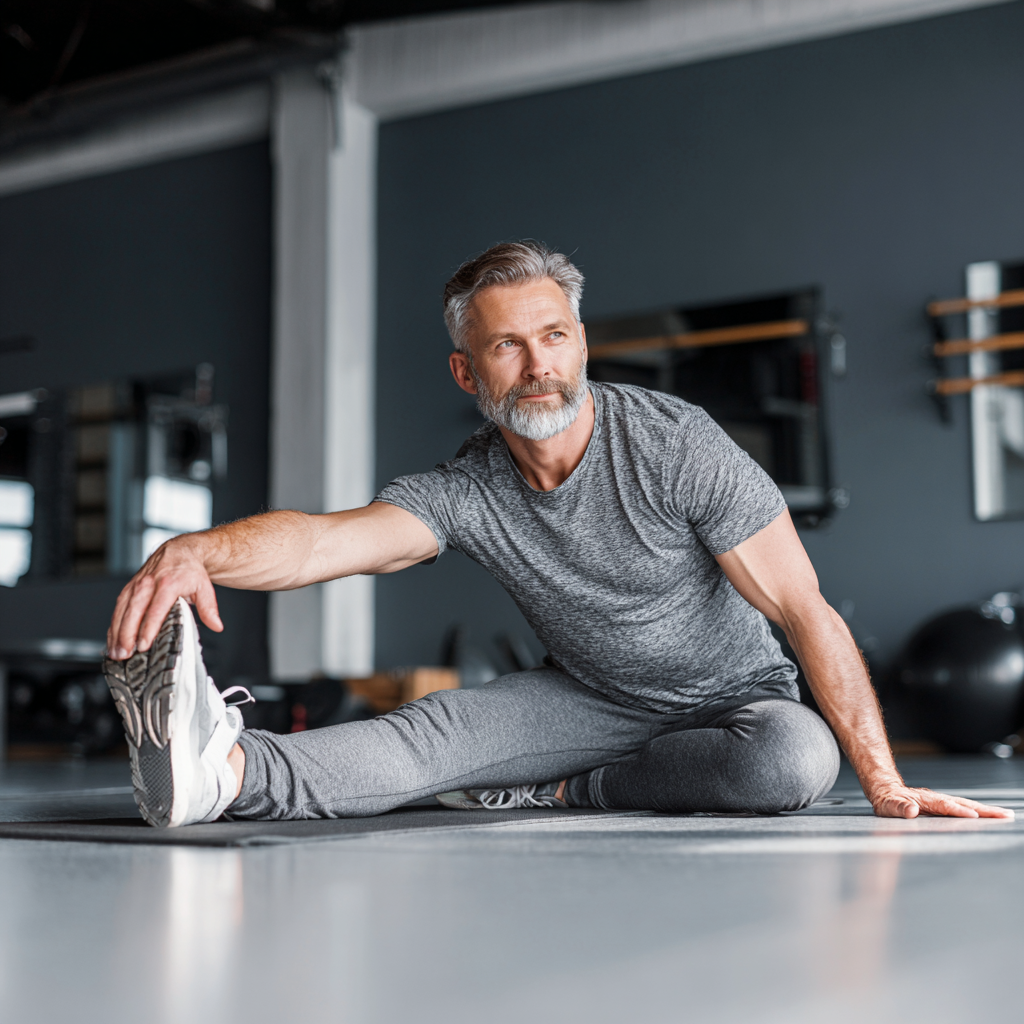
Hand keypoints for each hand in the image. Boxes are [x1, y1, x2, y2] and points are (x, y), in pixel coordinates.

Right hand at [106, 538, 222, 659]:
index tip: (143, 645)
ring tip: (116, 652)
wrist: (179, 550)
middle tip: (125, 654)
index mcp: (168, 584)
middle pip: (134, 611)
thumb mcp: (205, 587)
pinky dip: (114, 625)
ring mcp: (137, 585)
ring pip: (122, 610)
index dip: (148, 629)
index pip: (156, 610)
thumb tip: (216, 626)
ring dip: (117, 632)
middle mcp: (149, 583)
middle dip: (127, 634)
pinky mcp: (129, 588)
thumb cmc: (189, 570)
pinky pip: (118, 608)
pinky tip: (112, 640)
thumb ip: (209, 608)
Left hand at [871, 785, 1013, 819]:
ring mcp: (941, 802)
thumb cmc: (887, 800)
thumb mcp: (887, 806)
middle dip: (984, 810)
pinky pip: (963, 808)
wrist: (885, 790)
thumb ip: (898, 807)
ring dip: (985, 810)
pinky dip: (978, 812)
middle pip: (963, 803)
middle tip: (1005, 815)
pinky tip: (990, 816)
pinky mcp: (943, 806)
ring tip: (1004, 815)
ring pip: (966, 805)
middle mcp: (936, 799)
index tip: (974, 816)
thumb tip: (911, 811)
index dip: (959, 811)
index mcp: (924, 800)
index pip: (944, 806)